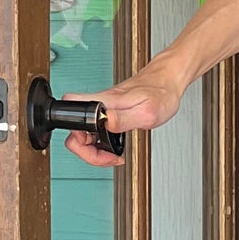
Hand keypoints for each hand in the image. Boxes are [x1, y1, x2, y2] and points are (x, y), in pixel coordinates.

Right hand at [62, 62, 185, 167]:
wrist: (166, 83)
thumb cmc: (159, 94)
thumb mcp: (146, 112)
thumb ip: (123, 119)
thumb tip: (105, 122)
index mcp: (104, 102)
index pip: (72, 119)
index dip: (81, 141)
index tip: (102, 148)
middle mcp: (98, 105)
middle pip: (73, 133)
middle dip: (87, 152)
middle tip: (107, 156)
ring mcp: (101, 110)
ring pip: (82, 136)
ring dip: (94, 151)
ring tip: (112, 155)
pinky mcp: (107, 115)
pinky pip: (94, 134)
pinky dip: (102, 146)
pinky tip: (114, 148)